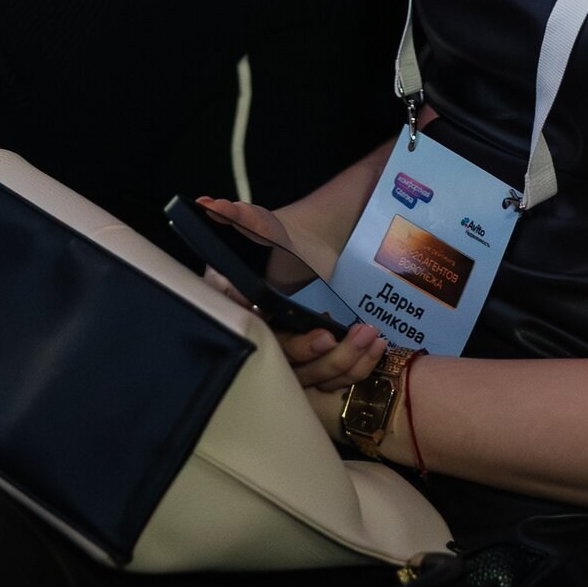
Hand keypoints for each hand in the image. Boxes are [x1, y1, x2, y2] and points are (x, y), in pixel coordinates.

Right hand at [191, 195, 387, 389]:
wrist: (316, 248)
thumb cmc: (284, 240)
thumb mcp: (265, 227)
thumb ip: (241, 220)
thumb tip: (211, 206)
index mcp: (237, 310)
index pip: (252, 337)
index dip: (280, 340)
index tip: (315, 334)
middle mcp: (260, 339)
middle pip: (282, 362)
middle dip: (311, 353)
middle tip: (333, 336)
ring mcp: (288, 358)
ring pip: (311, 377)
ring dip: (343, 361)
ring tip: (368, 336)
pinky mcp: (315, 366)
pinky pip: (333, 380)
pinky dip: (356, 367)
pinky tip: (376, 346)